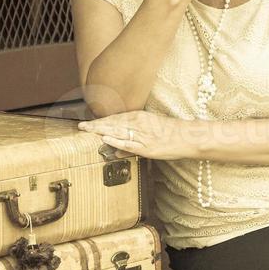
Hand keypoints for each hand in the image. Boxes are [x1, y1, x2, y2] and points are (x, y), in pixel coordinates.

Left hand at [78, 111, 193, 160]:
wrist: (188, 138)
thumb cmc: (171, 136)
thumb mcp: (150, 134)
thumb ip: (131, 143)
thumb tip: (115, 152)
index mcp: (140, 117)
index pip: (115, 119)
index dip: (100, 121)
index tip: (87, 124)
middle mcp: (139, 123)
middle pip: (112, 123)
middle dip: (95, 125)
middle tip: (80, 127)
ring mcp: (142, 135)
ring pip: (117, 131)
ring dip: (101, 131)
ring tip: (86, 131)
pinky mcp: (146, 146)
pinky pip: (128, 143)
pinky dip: (116, 141)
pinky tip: (105, 139)